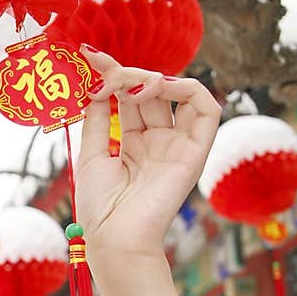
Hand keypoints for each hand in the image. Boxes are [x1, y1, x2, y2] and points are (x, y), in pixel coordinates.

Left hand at [74, 49, 220, 264]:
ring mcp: (176, 145)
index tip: (88, 56)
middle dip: (126, 73)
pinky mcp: (195, 152)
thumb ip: (97, 116)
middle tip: (104, 71)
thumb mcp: (90, 153)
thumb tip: (98, 82)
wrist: (115, 239)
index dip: (111, 74)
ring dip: (153, 78)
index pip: (127, 98)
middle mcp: (156, 141)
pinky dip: (188, 89)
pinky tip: (158, 88)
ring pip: (177, 93)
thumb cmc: (100, 206)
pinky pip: (207, 110)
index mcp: (132, 143)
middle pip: (149, 91)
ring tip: (129, 82)